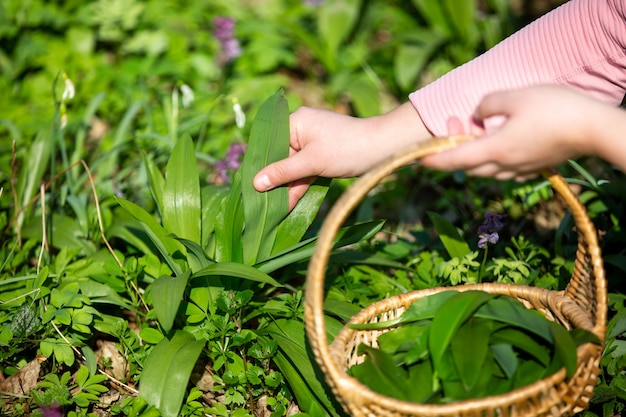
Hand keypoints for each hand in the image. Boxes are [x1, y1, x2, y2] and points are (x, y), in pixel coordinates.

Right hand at [254, 102, 430, 208]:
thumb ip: (283, 173)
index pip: (269, 145)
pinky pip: (304, 171)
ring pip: (292, 168)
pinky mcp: (322, 155)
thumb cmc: (347, 149)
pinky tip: (288, 205)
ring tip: (273, 211)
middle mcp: (301, 129)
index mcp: (295, 121)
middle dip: (273, 182)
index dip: (260, 167)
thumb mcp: (312, 162)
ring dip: (286, 188)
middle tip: (260, 205)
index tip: (249, 188)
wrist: (384, 149)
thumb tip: (255, 183)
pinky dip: (299, 186)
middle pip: (280, 158)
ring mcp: (312, 143)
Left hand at [422, 86, 605, 179]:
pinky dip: (493, 156)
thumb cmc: (555, 109)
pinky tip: (499, 139)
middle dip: (454, 149)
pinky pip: (504, 167)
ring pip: (486, 168)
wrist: (594, 129)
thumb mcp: (515, 96)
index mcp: (495, 150)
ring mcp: (520, 169)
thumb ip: (488, 104)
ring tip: (477, 128)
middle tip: (454, 124)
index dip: (434, 160)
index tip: (418, 159)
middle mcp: (505, 165)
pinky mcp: (534, 167)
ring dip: (474, 153)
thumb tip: (477, 113)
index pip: (455, 160)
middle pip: (468, 166)